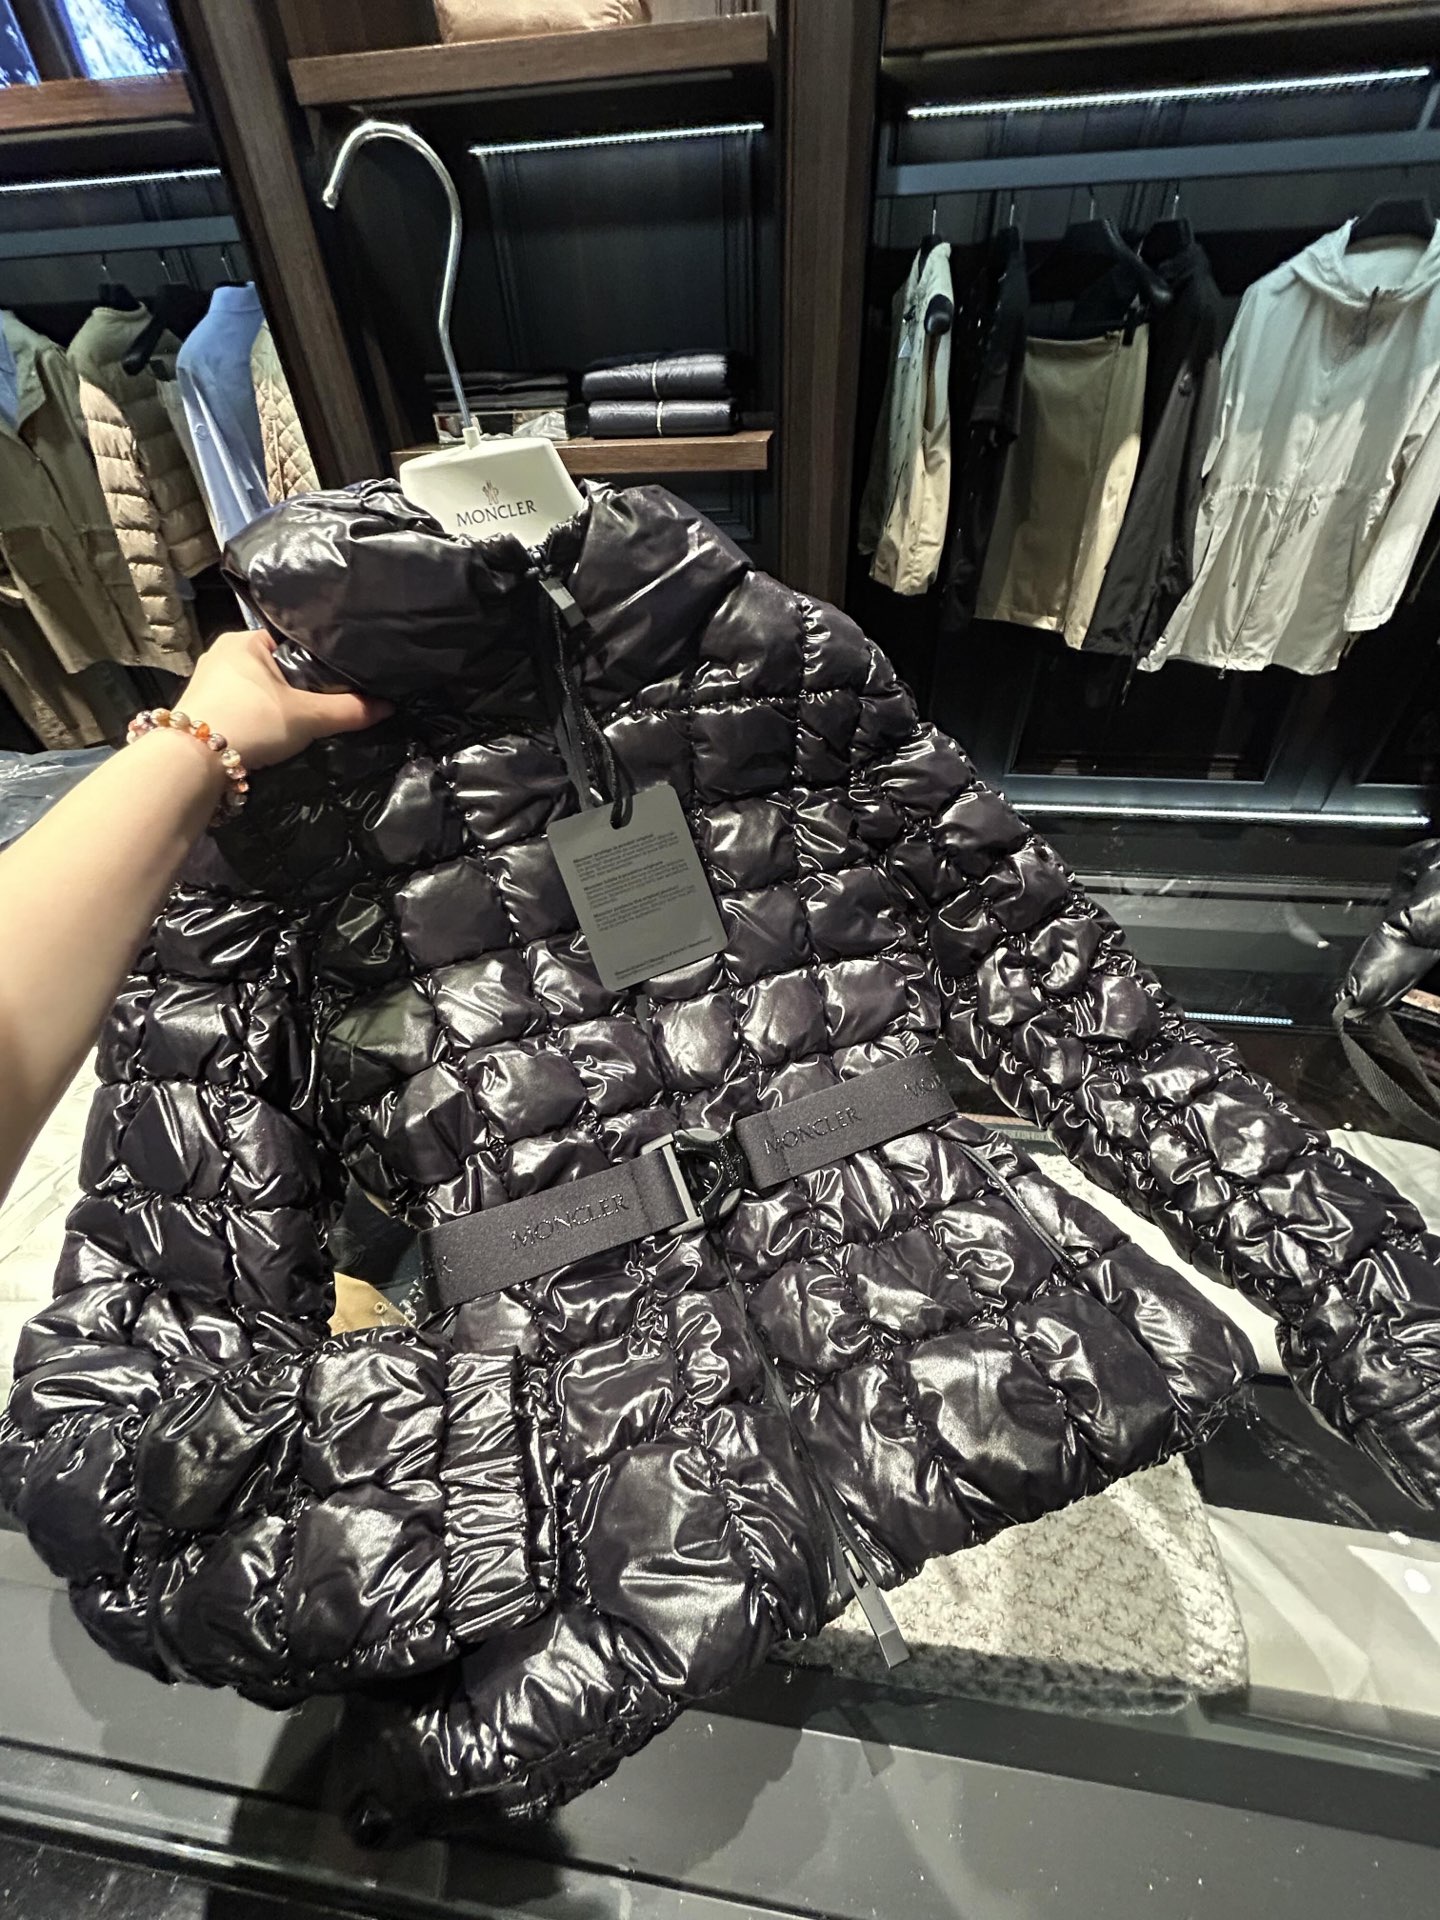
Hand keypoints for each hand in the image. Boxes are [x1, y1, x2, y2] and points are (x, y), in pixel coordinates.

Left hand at [179, 630, 391, 769]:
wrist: (191, 761)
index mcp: (245, 639)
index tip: (336, 683)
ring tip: (298, 724)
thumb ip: (349, 711)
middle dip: (295, 688)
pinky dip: (256, 721)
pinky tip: (268, 736)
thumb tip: (388, 707)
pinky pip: (240, 709)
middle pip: (274, 668)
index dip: (317, 663)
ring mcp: (207, 683)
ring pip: (256, 691)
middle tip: (321, 708)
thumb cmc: (251, 721)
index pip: (292, 643)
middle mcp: (222, 654)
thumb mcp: (307, 716)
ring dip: (274, 706)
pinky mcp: (200, 711)